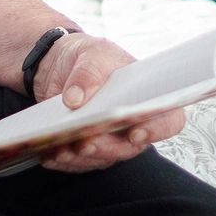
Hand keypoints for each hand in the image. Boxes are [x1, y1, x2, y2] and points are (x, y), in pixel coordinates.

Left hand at [30, 34, 186, 173]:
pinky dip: (63, 160)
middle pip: (129, 147)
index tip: (136, 132)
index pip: (167, 120)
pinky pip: (79, 162)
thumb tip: (76, 98)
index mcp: (146, 98)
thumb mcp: (92, 53)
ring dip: (81, 156)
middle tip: (86, 141)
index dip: (156, 129)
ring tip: (61, 147)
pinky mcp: (89, 151)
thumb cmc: (90, 58)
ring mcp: (111, 141)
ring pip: (102, 158)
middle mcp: (133, 125)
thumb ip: (89, 71)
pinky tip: (48, 153)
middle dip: (106, 146)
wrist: (63, 66)